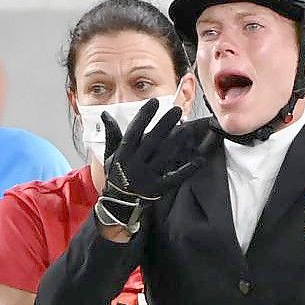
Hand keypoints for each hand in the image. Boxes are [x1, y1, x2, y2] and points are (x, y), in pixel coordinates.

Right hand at [95, 99, 201, 234]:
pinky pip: (174, 178)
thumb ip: (112, 133)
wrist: (118, 202)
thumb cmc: (116, 173)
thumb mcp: (110, 154)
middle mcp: (134, 164)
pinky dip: (186, 170)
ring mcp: (146, 177)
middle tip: (176, 111)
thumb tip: (106, 113)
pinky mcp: (157, 189)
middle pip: (152, 141)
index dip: (144, 116)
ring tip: (187, 128)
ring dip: (176, 142)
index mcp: (122, 154)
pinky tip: (198, 160)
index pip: (134, 131)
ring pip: (163, 156)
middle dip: (164, 124)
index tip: (154, 102)